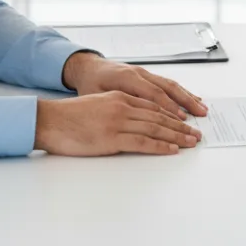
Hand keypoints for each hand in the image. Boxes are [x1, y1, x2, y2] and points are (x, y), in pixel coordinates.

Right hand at [34, 92, 201, 155]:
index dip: (172, 114)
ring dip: (176, 136)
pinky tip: (171, 149)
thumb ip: (115, 109)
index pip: (152, 105)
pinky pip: (142, 142)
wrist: (49, 120)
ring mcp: (118, 121)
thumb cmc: (68, 117)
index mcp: (119, 97)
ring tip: (190, 142)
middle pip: (159, 116)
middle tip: (196, 133)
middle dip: (180, 126)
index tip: (185, 121)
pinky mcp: (112, 138)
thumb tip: (131, 120)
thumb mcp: (96, 105)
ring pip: (155, 128)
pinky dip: (160, 146)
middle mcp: (122, 106)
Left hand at [62, 52, 207, 119]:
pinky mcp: (148, 76)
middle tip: (200, 116)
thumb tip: (131, 117)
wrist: (89, 67)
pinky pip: (168, 84)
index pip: (153, 94)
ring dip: (188, 98)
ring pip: (171, 85)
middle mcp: (140, 74)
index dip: (168, 108)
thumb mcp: (96, 96)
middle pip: (168, 88)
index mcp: (127, 78)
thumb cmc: (90, 84)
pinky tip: (193, 99)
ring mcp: (145, 74)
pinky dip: (182, 92)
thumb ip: (115, 104)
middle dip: (186, 103)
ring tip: (203, 109)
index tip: (181, 120)